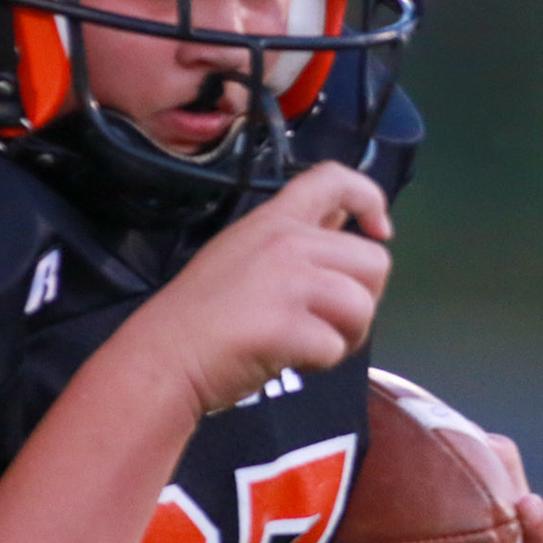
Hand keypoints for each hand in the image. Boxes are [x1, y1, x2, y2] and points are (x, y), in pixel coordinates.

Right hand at [128, 162, 392, 417]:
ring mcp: (289, 283)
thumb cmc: (202, 313)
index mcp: (275, 219)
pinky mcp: (288, 326)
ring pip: (362, 306)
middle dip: (363, 298)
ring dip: (345, 335)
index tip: (379, 229)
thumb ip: (296, 238)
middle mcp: (288, 242)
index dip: (370, 198)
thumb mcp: (246, 252)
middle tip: (328, 320)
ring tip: (307, 344)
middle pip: (374, 261)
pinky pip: (335, 347)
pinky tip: (286, 358)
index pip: (335, 179)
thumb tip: (343, 223)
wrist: (163, 356)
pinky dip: (319, 363)